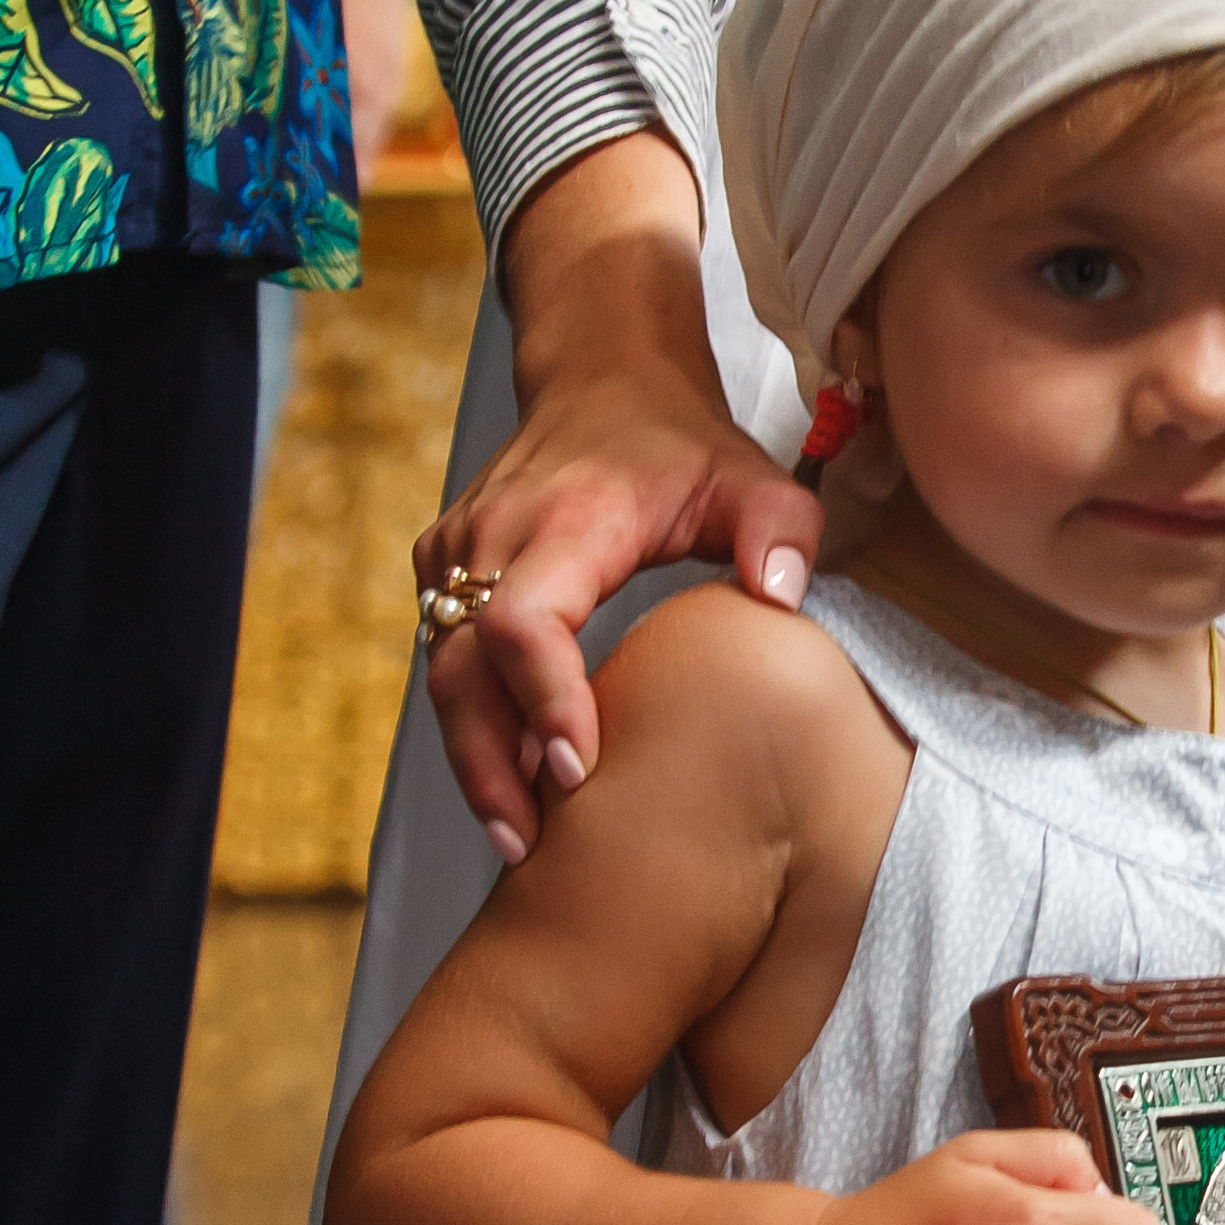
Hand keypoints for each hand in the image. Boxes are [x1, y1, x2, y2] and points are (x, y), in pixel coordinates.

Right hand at [416, 135, 822, 860]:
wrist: (603, 378)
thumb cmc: (681, 444)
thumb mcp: (752, 475)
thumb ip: (782, 529)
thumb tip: (779, 596)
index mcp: (565, 520)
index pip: (524, 621)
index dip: (542, 699)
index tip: (576, 769)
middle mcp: (492, 536)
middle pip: (463, 669)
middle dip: (489, 764)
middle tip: (531, 846)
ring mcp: (455, 554)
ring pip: (444, 673)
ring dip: (475, 757)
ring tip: (520, 838)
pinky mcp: (442, 572)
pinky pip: (446, 658)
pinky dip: (473, 722)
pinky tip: (511, 783)